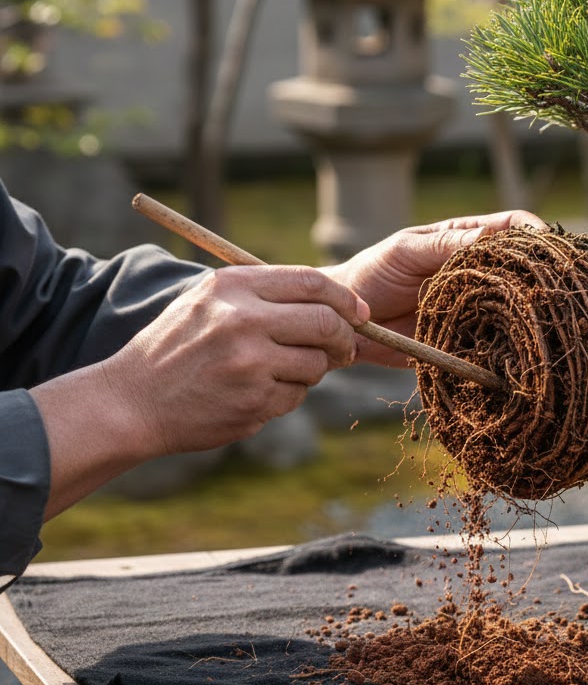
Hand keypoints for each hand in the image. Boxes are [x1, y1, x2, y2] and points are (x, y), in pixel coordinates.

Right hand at [32, 264, 368, 516]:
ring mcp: (250, 362)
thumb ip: (263, 295)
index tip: (360, 312)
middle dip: (344, 338)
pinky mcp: (254, 400)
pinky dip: (287, 395)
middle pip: (327, 323)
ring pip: (316, 364)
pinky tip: (255, 393)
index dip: (346, 299)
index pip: (313, 283)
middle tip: (342, 350)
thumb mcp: (208, 302)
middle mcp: (243, 320)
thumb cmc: (176, 348)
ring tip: (276, 372)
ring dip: (310, 370)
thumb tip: (334, 301)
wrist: (131, 401)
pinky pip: (297, 395)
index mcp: (233, 287)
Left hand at [330, 210, 546, 365]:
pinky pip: (492, 341)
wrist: (346, 322)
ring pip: (514, 307)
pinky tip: (517, 347)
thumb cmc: (372, 273)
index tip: (549, 245)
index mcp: (464, 241)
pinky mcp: (465, 338)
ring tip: (544, 318)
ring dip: (528, 312)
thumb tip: (489, 236)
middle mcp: (476, 273)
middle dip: (540, 275)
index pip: (511, 228)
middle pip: (521, 268)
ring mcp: (474, 306)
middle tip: (554, 287)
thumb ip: (443, 245)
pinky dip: (506, 344)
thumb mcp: (405, 251)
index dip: (534, 233)